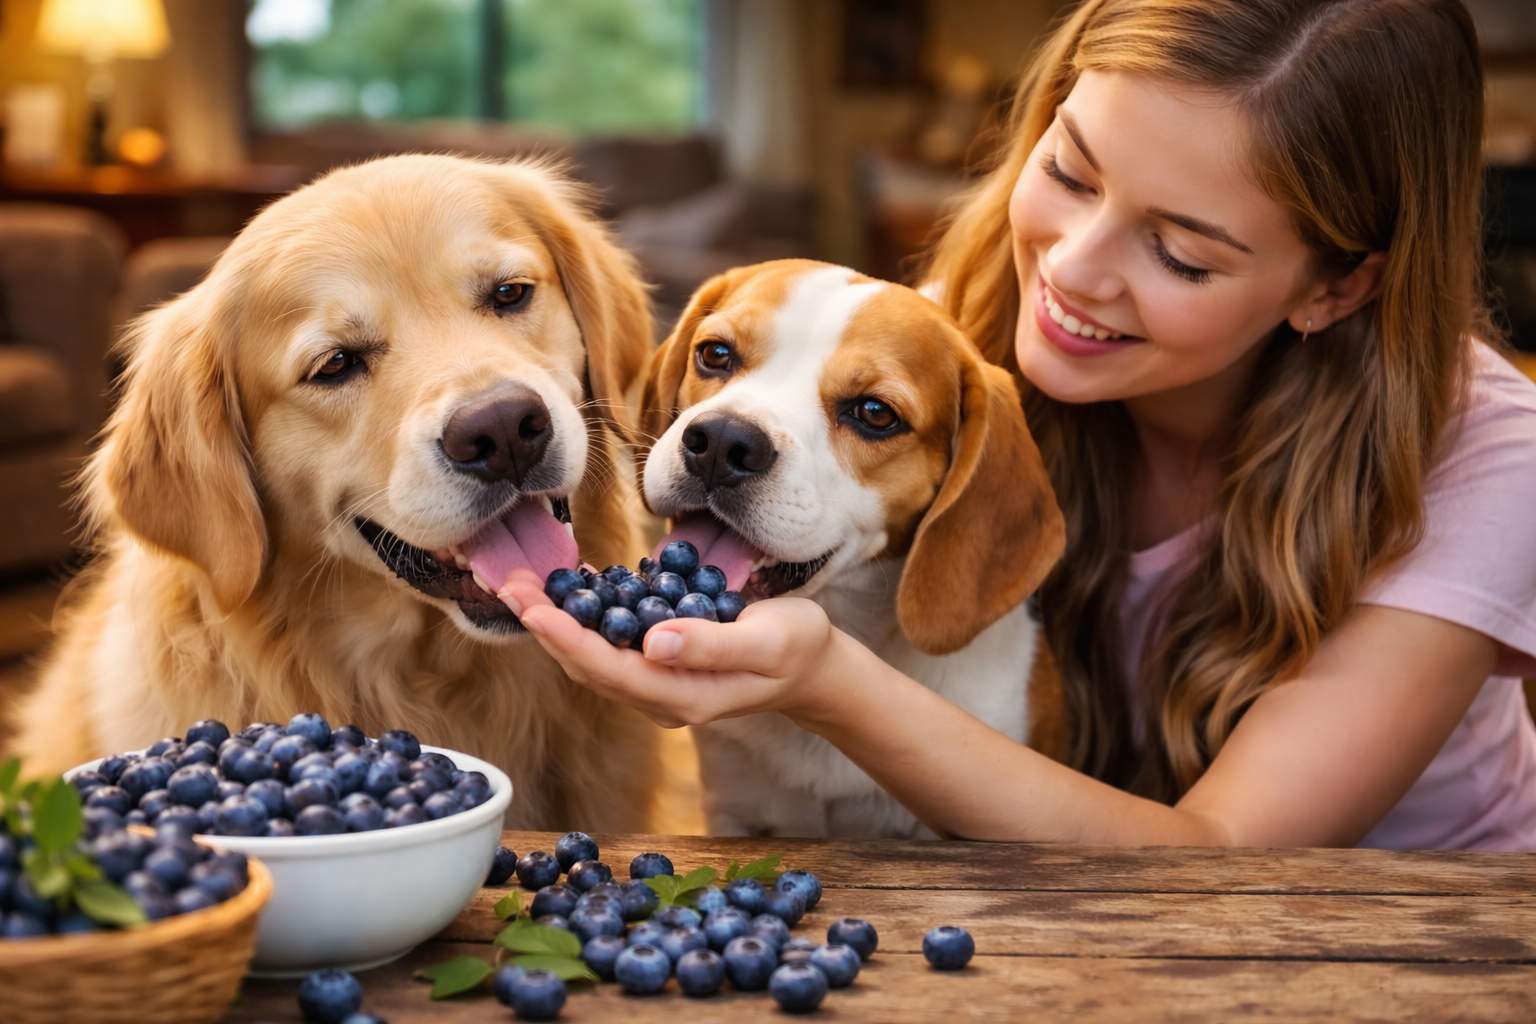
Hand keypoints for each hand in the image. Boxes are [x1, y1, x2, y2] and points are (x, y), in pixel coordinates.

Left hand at [497, 568, 842, 727]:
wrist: (815, 666)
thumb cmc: (796, 649)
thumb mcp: (766, 643)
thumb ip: (711, 646)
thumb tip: (652, 642)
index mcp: (683, 696)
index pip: (609, 669)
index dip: (566, 639)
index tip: (531, 609)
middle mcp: (661, 696)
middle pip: (588, 665)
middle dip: (545, 626)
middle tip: (508, 584)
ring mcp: (659, 682)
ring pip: (593, 655)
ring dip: (557, 620)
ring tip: (524, 583)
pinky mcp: (660, 663)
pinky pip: (612, 642)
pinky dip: (587, 613)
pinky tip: (574, 583)